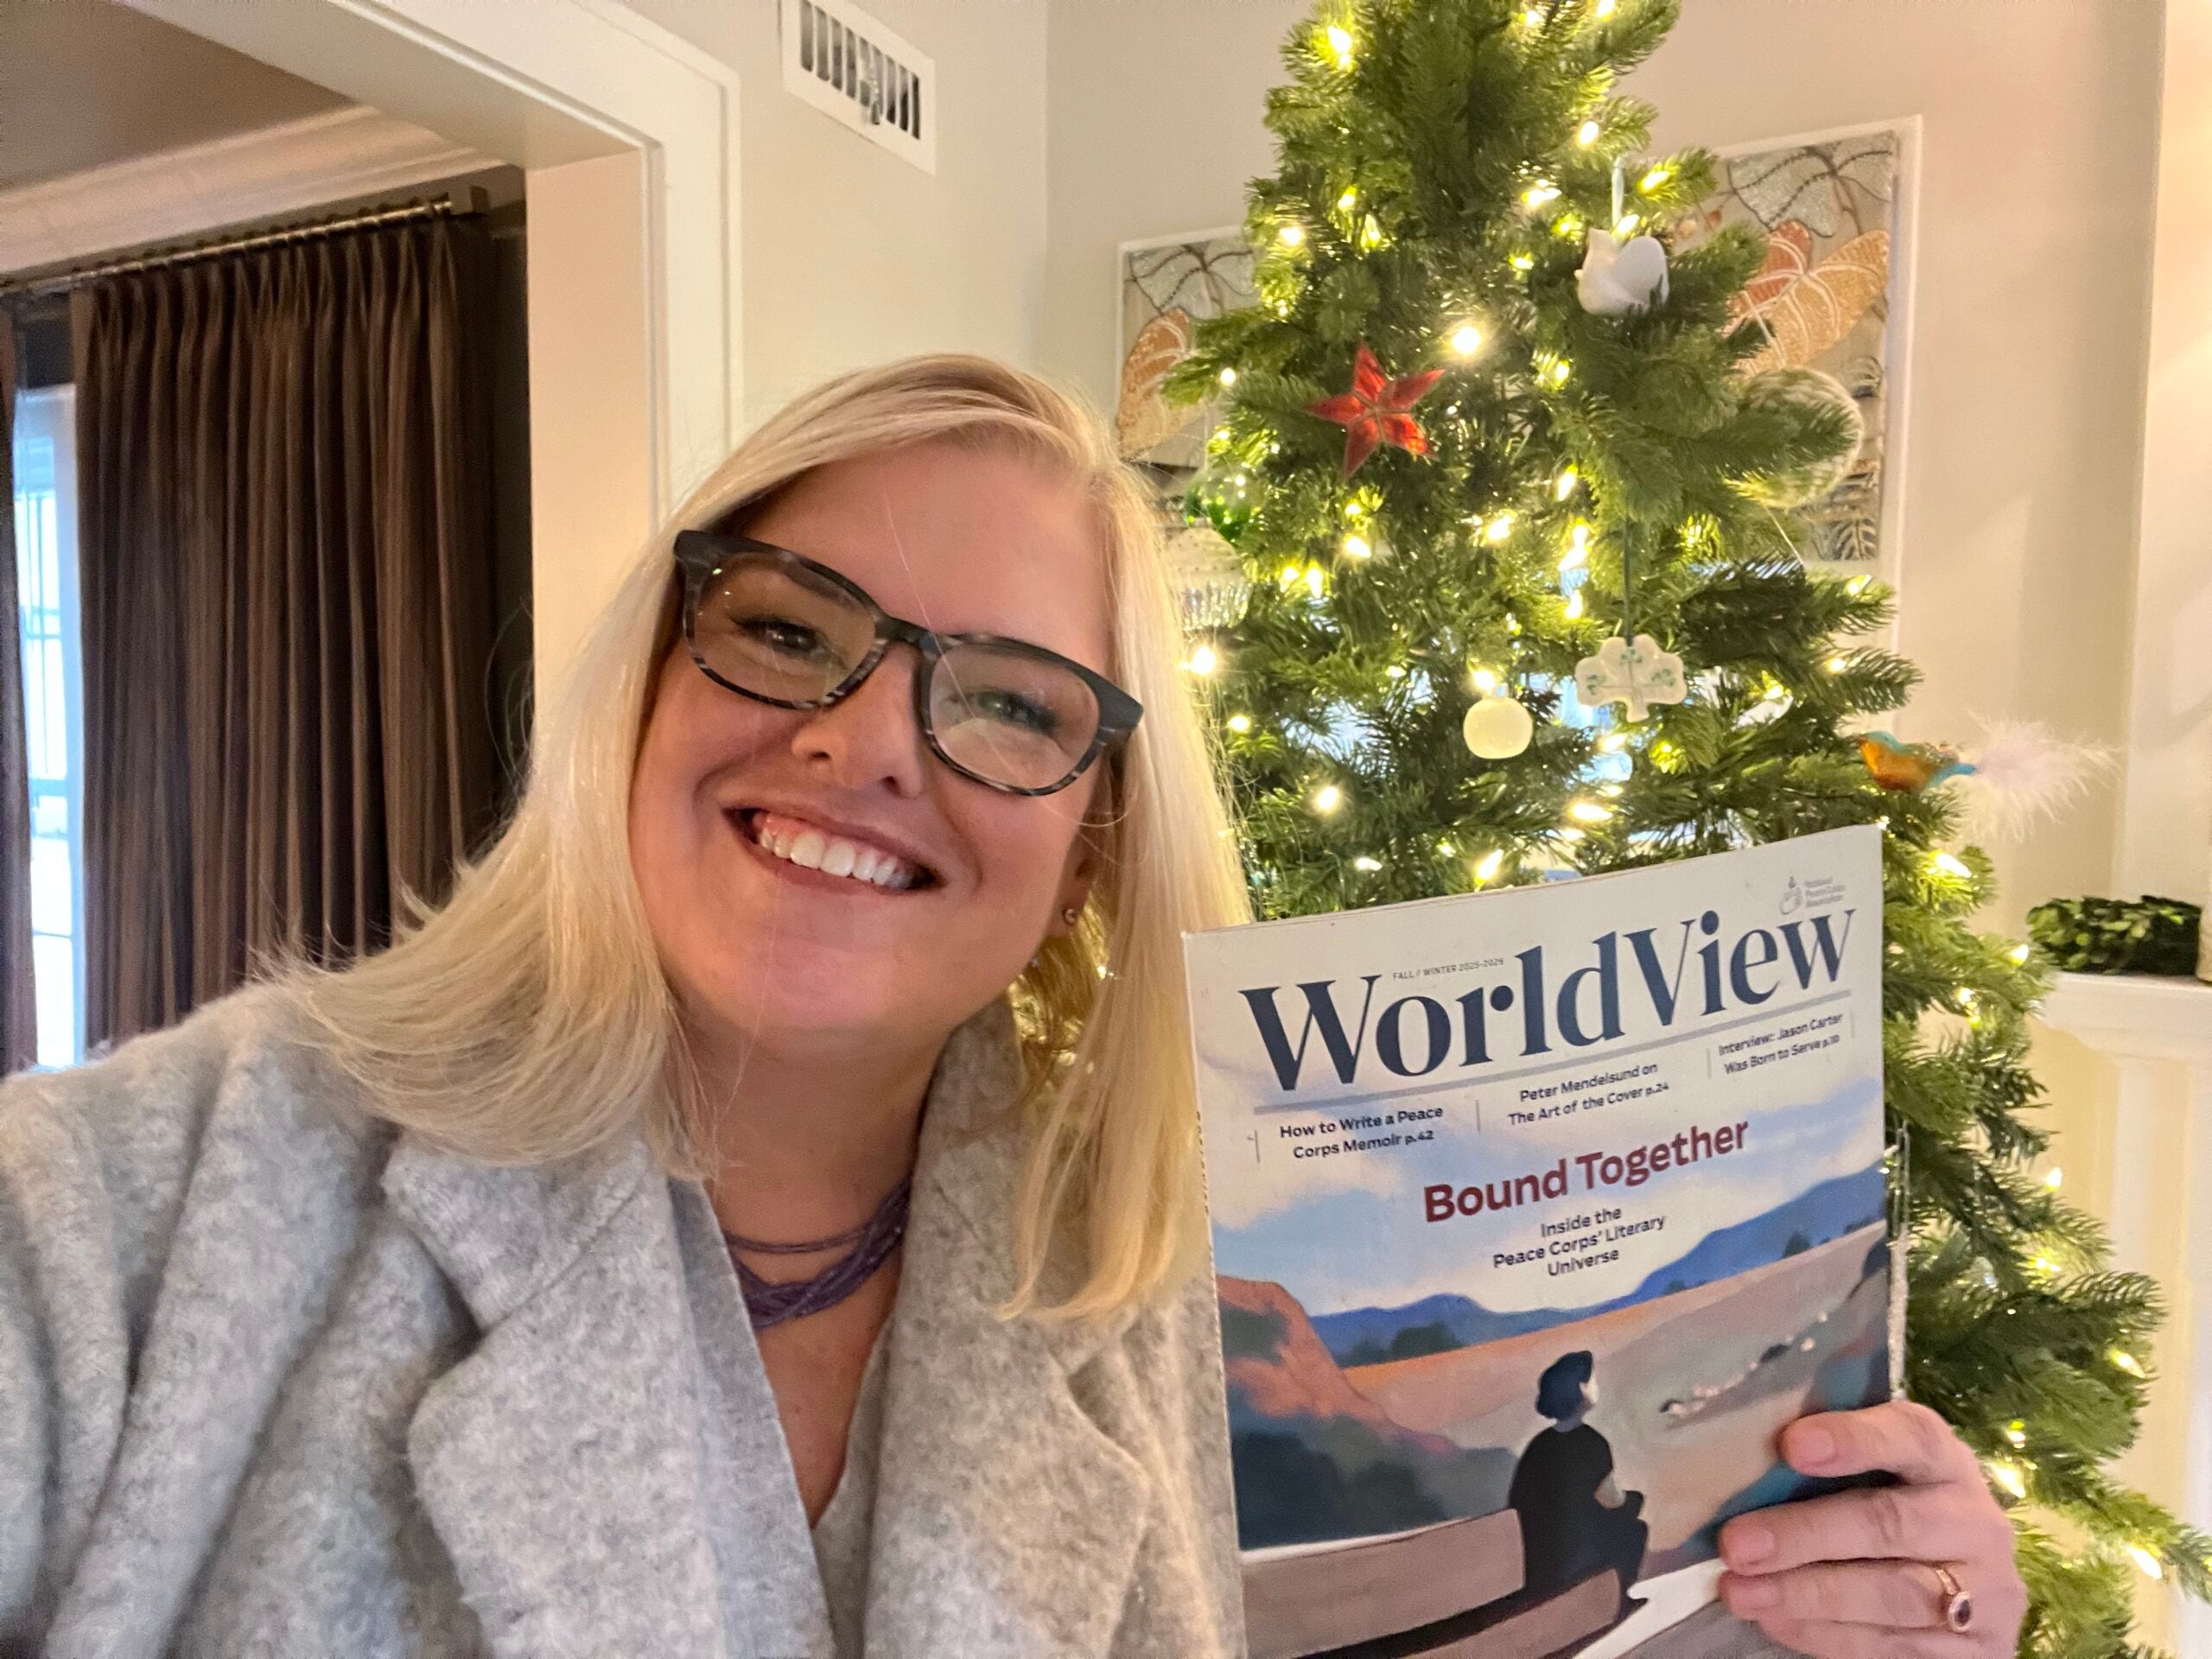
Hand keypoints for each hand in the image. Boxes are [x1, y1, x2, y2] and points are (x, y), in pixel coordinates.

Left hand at [1717, 1400, 2024, 1656]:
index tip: (1791, 1445)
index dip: (1853, 1439)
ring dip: (1806, 1594)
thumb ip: (1825, 1467)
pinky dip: (1825, 1635)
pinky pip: (1892, 1645)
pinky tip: (1774, 1620)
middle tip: (1736, 1545)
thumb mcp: (1873, 1477)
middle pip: (1890, 1523)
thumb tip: (1734, 1463)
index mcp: (1945, 1460)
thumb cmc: (1890, 1508)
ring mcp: (1984, 1591)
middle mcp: (1973, 1521)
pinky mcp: (1977, 1649)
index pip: (1910, 1436)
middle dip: (1806, 1534)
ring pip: (1892, 1594)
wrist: (1962, 1588)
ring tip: (1740, 1591)